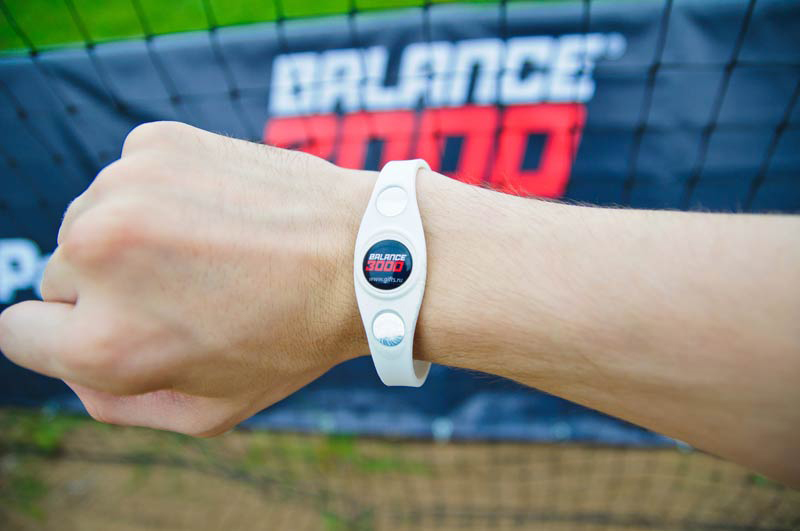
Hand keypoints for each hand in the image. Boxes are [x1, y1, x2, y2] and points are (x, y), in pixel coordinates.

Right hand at [0, 121, 371, 435]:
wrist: (368, 255)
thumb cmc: (293, 340)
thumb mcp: (209, 411)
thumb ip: (117, 402)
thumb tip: (71, 362)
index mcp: (103, 342)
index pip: (21, 333)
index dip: (67, 334)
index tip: (115, 322)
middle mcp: (94, 255)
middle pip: (58, 275)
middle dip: (110, 288)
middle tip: (189, 291)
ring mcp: (122, 188)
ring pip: (90, 220)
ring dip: (134, 236)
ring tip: (214, 250)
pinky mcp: (155, 143)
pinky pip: (130, 177)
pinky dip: (163, 192)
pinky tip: (222, 210)